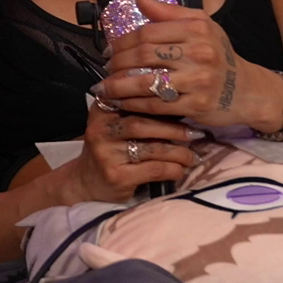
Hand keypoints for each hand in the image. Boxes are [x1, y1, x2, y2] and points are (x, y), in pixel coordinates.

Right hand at [59, 102, 197, 203]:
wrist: (86, 182)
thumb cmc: (110, 149)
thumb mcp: (115, 124)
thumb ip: (136, 111)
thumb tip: (179, 102)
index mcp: (101, 110)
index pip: (134, 100)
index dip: (161, 103)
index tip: (185, 106)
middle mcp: (100, 129)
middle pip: (143, 124)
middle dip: (174, 129)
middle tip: (196, 134)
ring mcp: (106, 153)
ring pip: (152, 148)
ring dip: (179, 152)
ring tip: (192, 156)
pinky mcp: (116, 175)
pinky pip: (154, 169)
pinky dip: (173, 169)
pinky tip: (180, 170)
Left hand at [96, 0, 282, 127]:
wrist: (248, 90)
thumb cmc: (219, 55)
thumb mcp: (202, 26)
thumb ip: (168, 12)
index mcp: (197, 29)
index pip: (147, 33)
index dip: (121, 42)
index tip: (107, 50)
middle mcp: (200, 53)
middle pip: (143, 56)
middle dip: (117, 64)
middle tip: (105, 69)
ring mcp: (199, 81)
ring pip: (146, 83)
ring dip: (118, 86)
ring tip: (104, 88)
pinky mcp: (197, 106)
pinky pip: (156, 106)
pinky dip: (133, 104)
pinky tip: (121, 103)